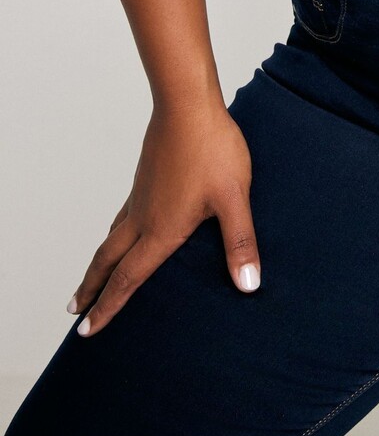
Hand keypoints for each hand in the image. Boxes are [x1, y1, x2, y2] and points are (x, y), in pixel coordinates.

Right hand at [67, 98, 260, 335]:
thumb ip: (240, 243)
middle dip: (91, 289)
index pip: (129, 279)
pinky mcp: (145, 177)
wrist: (188, 105)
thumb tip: (249, 285)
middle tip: (73, 311)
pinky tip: (125, 226)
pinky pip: (123, 214)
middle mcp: (143, 217)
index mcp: (161, 230)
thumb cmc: (213, 150)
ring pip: (112, 236)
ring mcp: (141, 195)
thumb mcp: (234, 199)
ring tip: (94, 276)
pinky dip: (115, 232)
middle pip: (108, 260)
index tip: (87, 330)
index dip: (108, 307)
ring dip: (100, 261)